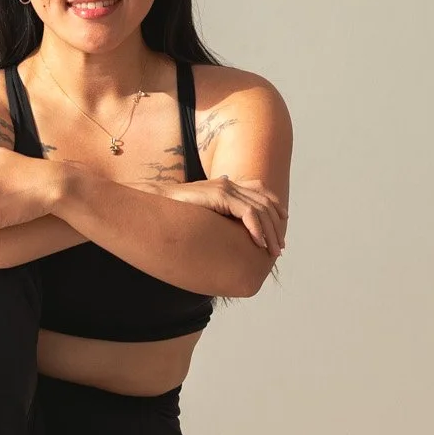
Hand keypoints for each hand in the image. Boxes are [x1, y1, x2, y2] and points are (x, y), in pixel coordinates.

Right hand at [163, 176, 287, 258]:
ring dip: (270, 232)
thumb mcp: (202, 212)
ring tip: (272, 251)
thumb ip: (217, 214)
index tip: (279, 231)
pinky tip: (258, 243)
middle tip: (278, 248)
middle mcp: (230, 183)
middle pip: (265, 203)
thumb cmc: (174, 211)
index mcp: (227, 185)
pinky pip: (247, 213)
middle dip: (276, 227)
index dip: (275, 210)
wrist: (154, 202)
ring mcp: (225, 188)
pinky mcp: (220, 196)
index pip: (261, 193)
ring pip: (260, 210)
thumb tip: (229, 226)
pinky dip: (256, 229)